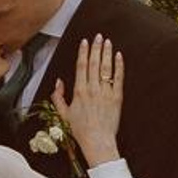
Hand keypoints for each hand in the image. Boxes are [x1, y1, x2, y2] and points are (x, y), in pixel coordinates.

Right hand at [50, 36, 125, 167]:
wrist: (97, 141)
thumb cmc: (80, 129)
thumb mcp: (63, 114)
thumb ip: (58, 97)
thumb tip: (58, 82)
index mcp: (79, 91)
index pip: (81, 66)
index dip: (83, 52)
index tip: (85, 42)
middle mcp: (92, 89)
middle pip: (94, 63)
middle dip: (96, 48)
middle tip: (98, 36)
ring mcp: (106, 93)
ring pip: (106, 68)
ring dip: (107, 53)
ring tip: (108, 42)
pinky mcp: (117, 98)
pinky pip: (118, 79)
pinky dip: (119, 66)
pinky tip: (119, 57)